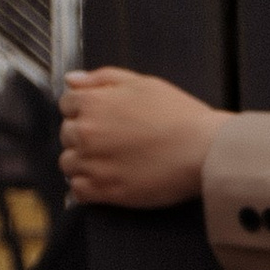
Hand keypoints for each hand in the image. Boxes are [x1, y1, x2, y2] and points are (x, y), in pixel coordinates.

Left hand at [59, 68, 227, 208]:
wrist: (203, 151)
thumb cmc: (179, 116)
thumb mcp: (143, 83)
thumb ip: (102, 78)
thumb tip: (71, 80)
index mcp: (93, 103)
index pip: (66, 104)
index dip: (83, 109)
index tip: (100, 117)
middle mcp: (87, 133)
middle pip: (66, 134)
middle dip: (83, 136)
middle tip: (110, 140)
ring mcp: (94, 164)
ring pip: (68, 164)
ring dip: (82, 162)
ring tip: (108, 162)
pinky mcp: (106, 191)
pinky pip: (77, 191)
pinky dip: (85, 187)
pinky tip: (105, 180)